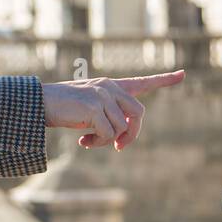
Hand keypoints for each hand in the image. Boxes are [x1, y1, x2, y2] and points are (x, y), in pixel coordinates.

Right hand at [41, 70, 183, 149]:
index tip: (182, 74)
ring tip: (88, 141)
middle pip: (138, 113)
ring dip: (106, 141)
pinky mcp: (94, 107)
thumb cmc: (62, 108)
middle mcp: (109, 87)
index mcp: (110, 85)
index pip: (142, 82)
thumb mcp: (89, 108)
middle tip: (117, 147)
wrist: (39, 103)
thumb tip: (123, 132)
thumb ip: (109, 113)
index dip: (164, 79)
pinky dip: (98, 142)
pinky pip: (108, 133)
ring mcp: (102, 96)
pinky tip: (83, 142)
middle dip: (131, 134)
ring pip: (121, 128)